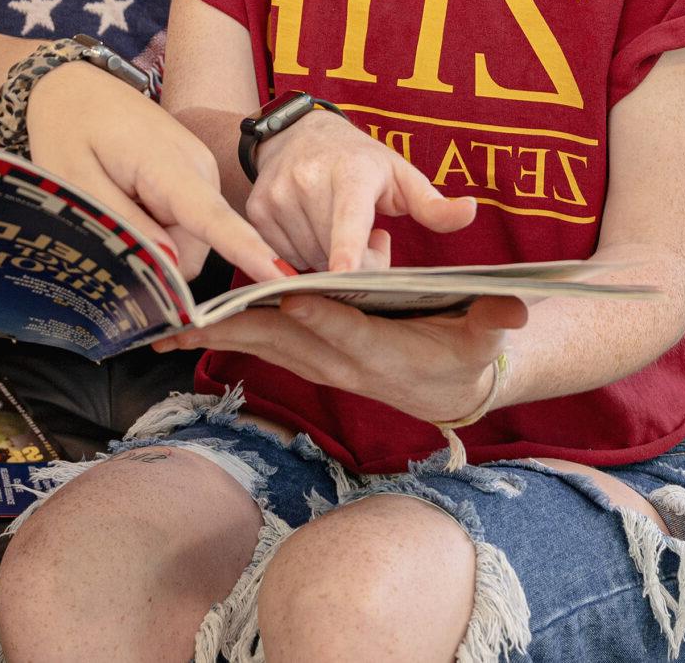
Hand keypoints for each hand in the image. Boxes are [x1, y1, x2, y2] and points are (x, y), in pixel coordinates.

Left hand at [26, 65, 285, 283]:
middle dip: (156, 259)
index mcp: (171, 166)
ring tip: (115, 203)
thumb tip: (170, 266)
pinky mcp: (195, 179)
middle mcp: (200, 170)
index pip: (213, 219)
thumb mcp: (77, 182)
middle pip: (194, 249)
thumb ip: (125, 225)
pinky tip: (128, 201)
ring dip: (153, 241)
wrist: (74, 89)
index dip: (246, 252)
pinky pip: (186, 226)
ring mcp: (201, 173)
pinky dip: (157, 228)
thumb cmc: (68, 130)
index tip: (280, 277)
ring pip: (189, 241)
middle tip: (107, 224)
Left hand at [153, 294, 527, 423]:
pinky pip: (259, 345)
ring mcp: (319, 363)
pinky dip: (222, 338)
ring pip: (264, 343)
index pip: (347, 330)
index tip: (291, 295)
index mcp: (382, 351)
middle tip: (196, 316)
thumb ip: (495, 317)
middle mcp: (341, 362)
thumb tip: (515, 305)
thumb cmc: (467, 351)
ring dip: (218, 336)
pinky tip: (181, 334)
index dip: (320, 314)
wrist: (451, 389)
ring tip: (169, 328)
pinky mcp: (306, 358)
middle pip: (286, 339)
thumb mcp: (486, 334)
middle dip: (241, 326)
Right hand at [249, 110, 475, 273]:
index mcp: (350, 172)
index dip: (347, 248)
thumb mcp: (399, 176)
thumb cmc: (360, 162)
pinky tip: (311, 230)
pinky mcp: (256, 210)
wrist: (297, 135)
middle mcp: (307, 180)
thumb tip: (470, 212)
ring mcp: (277, 195)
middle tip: (369, 241)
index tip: (343, 273)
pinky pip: (282, 256)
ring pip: (307, 259)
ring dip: (325, 260)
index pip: (349, 216)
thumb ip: (432, 204)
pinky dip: (300, 255)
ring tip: (336, 231)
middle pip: (333, 252)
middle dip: (354, 264)